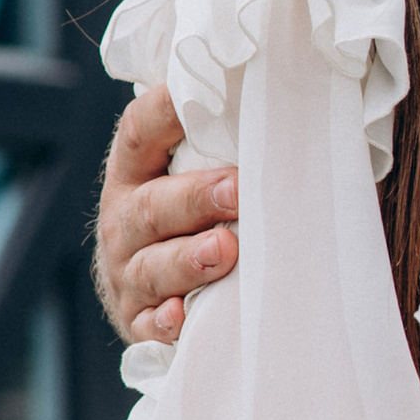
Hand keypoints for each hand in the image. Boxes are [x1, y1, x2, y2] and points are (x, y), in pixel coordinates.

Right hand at [96, 86, 237, 344]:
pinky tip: (183, 316)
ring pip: (152, 266)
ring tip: (225, 249)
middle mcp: (125, 220)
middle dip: (196, 197)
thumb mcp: (200, 174)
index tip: (198, 93)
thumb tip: (294, 95)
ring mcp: (128, 273)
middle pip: (152, 205)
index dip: (166, 111)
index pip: (143, 131)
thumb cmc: (205, 217)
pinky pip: (149, 325)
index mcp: (140, 172)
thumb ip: (226, 143)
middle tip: (239, 190)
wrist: (166, 295)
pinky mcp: (139, 322)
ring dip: (189, 258)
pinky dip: (166, 321)